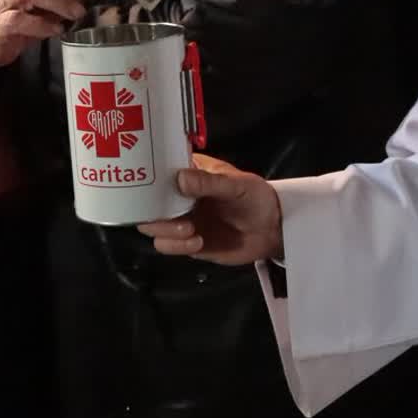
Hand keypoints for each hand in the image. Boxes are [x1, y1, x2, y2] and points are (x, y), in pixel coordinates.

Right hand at [137, 154, 283, 263]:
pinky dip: (177, 246)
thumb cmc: (256, 197)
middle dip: (153, 211)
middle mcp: (179, 195)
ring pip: (153, 226)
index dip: (146, 177)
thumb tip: (180, 178)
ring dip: (166, 230)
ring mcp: (181, 219)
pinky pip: (168, 246)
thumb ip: (210, 183)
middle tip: (174, 215)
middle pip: (147, 203)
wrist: (272, 230)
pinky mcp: (187, 242)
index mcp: (189, 172)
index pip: (157, 170)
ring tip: (190, 229)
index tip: (145, 185)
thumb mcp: (237, 185)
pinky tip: (197, 242)